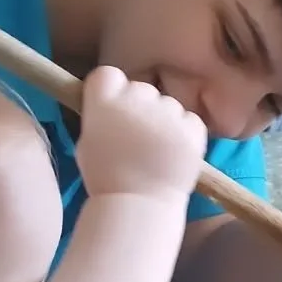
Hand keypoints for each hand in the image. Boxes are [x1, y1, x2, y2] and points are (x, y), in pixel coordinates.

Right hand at [77, 66, 206, 198]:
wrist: (138, 206)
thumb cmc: (106, 180)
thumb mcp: (88, 143)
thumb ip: (100, 117)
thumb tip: (110, 104)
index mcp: (104, 101)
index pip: (108, 75)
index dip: (112, 91)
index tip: (113, 109)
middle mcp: (137, 97)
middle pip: (141, 89)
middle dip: (140, 108)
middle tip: (137, 140)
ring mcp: (168, 111)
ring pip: (167, 105)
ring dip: (164, 122)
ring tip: (157, 153)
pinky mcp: (193, 126)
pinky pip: (189, 120)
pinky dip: (184, 134)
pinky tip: (173, 155)